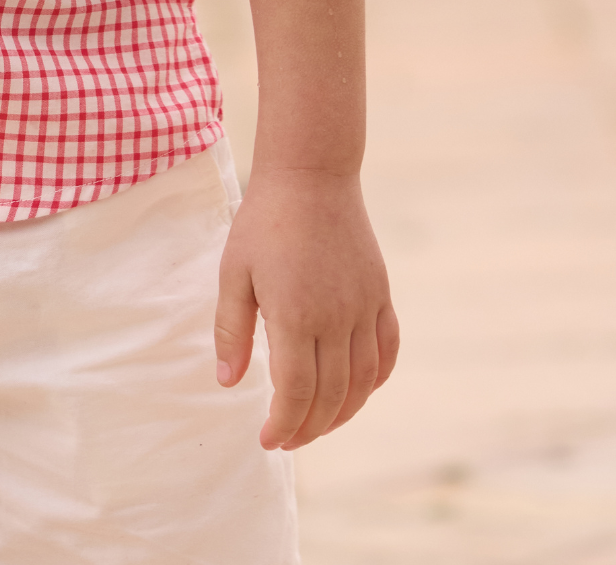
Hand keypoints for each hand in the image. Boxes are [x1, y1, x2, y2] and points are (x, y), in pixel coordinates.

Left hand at [215, 168, 398, 449]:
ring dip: (342, 413)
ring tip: (317, 424)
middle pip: (331, 397)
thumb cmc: (264, 221)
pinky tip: (356, 391)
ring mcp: (364, 307)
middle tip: (287, 439)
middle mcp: (336, 318)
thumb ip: (231, 330)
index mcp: (295, 315)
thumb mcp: (234, 272)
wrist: (311, 175)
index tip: (268, 440)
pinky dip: (375, 380)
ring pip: (363, 382)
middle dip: (308, 428)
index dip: (284, 425)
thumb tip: (229, 382)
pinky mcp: (380, 295)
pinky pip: (386, 351)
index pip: (296, 393)